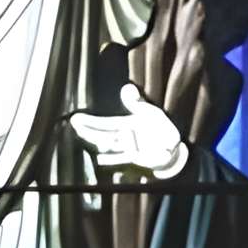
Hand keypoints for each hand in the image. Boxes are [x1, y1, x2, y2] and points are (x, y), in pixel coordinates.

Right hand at [67, 84, 190, 179]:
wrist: (172, 146)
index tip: (76, 118)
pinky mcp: (134, 157)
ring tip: (87, 135)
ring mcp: (127, 147)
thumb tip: (126, 88)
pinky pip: (120, 158)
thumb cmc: (159, 127)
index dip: (90, 121)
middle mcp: (122, 136)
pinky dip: (111, 159)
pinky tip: (100, 158)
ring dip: (99, 141)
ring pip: (108, 145)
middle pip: (101, 134)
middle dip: (88, 130)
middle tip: (75, 126)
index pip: (104, 123)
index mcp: (124, 124)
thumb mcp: (149, 112)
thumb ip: (136, 103)